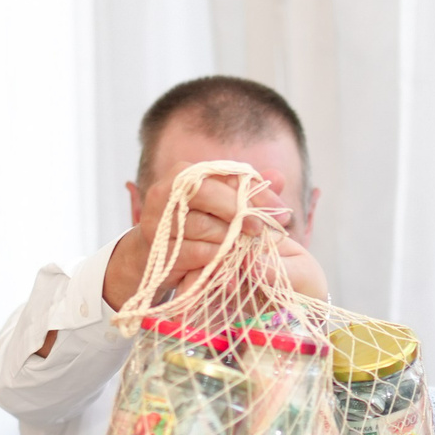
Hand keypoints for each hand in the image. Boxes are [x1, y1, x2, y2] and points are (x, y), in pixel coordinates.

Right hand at [104, 169, 320, 310]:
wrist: (153, 258)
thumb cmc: (195, 226)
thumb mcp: (223, 207)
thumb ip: (249, 192)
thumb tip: (279, 177)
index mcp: (184, 173)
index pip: (225, 173)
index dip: (255, 191)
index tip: (281, 212)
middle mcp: (165, 191)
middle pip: (207, 193)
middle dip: (240, 211)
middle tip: (262, 229)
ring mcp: (157, 221)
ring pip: (202, 225)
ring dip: (230, 238)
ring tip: (246, 246)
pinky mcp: (159, 250)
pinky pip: (195, 252)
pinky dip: (216, 257)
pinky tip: (229, 261)